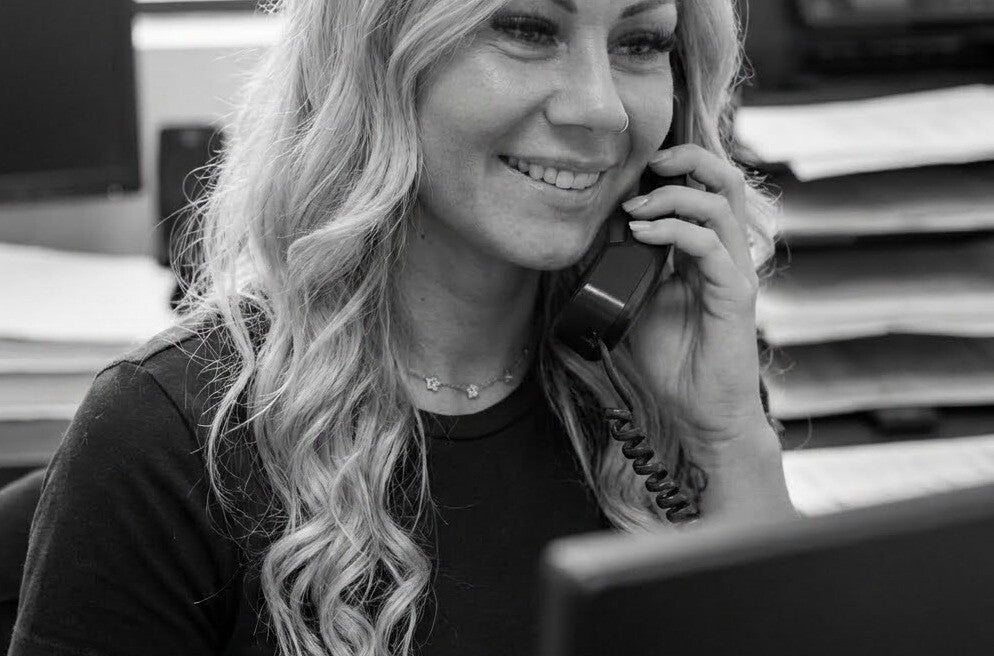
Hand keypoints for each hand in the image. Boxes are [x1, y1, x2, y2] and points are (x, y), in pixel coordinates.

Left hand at [621, 144, 768, 459]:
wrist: (700, 413)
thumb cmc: (672, 363)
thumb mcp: (636, 300)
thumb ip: (627, 263)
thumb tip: (601, 226)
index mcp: (705, 251)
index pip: (703, 188)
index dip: (674, 166)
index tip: (632, 169)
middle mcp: (726, 254)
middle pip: (725, 179)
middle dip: (686, 157)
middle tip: (648, 164)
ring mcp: (734, 271)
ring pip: (720, 202)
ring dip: (672, 195)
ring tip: (634, 208)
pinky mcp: (736, 294)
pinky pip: (709, 244)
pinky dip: (674, 230)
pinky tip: (642, 234)